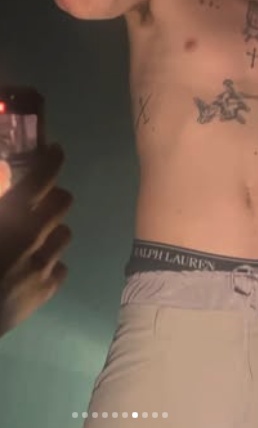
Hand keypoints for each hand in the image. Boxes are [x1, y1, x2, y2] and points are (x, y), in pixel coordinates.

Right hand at [0, 144, 71, 336]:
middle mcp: (33, 237)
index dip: (51, 160)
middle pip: (62, 202)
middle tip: (39, 199)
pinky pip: (60, 267)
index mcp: (12, 216)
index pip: (41, 178)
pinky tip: (32, 267)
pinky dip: (49, 264)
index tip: (56, 151)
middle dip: (53, 196)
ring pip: (64, 234)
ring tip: (34, 236)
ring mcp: (42, 266)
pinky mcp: (44, 292)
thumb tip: (7, 175)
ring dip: (51, 230)